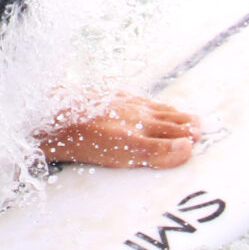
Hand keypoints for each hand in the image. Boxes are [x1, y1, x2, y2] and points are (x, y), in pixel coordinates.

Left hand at [34, 91, 199, 168]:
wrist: (49, 116)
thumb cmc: (82, 139)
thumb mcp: (124, 151)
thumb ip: (156, 151)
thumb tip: (186, 148)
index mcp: (140, 129)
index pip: (171, 135)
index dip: (186, 137)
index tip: (199, 138)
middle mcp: (133, 114)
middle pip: (165, 120)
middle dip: (184, 124)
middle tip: (199, 126)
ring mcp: (119, 104)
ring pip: (152, 109)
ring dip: (170, 113)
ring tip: (183, 116)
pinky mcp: (105, 98)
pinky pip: (135, 100)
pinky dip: (149, 103)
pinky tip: (146, 103)